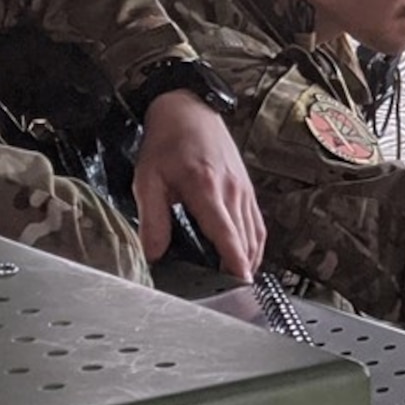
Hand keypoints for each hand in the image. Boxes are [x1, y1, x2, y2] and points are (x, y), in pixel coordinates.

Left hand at [132, 90, 265, 278]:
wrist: (188, 108)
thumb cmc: (166, 141)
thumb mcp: (148, 179)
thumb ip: (152, 219)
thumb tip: (153, 253)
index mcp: (206, 188)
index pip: (226, 234)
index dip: (235, 261)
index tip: (242, 283)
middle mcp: (231, 190)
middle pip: (244, 240)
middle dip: (242, 269)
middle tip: (234, 296)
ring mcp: (243, 189)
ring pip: (254, 234)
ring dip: (250, 259)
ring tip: (240, 282)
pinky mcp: (247, 188)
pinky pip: (256, 223)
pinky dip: (254, 244)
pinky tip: (246, 257)